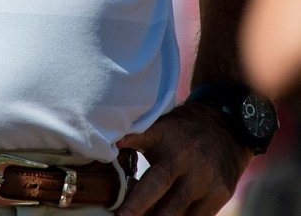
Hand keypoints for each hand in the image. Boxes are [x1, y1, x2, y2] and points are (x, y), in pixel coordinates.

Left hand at [115, 102, 251, 215]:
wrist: (227, 129)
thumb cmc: (182, 132)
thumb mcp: (160, 127)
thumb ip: (137, 138)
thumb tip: (108, 146)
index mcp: (164, 136)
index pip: (142, 140)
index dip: (127, 145)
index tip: (113, 158)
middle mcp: (184, 159)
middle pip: (159, 187)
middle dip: (139, 206)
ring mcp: (203, 180)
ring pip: (177, 210)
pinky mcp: (219, 196)